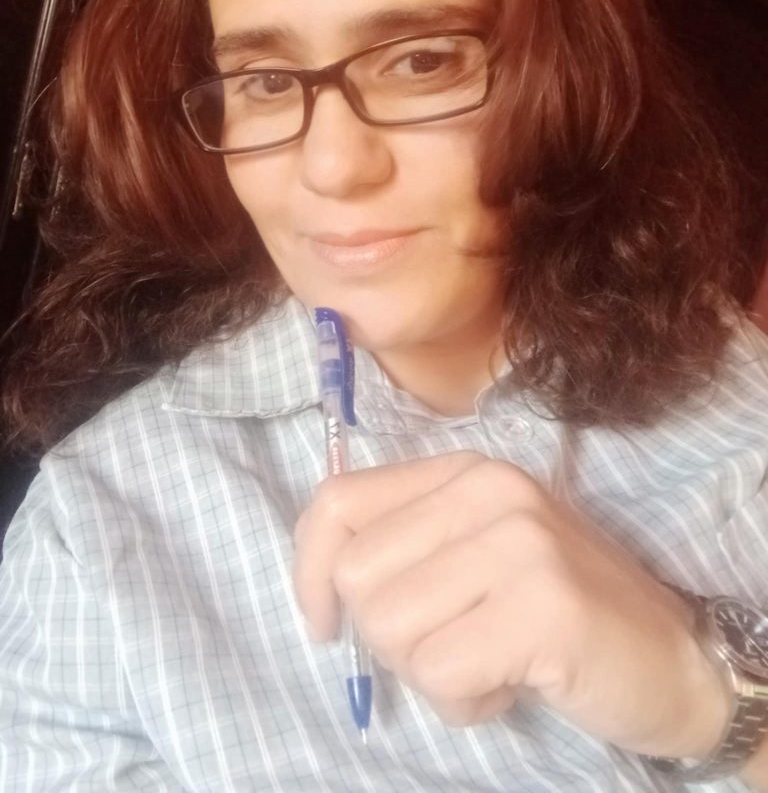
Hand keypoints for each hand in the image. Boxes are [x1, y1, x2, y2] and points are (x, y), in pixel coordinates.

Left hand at [294, 451, 728, 756]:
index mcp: (464, 471)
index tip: (325, 623)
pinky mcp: (542, 605)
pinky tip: (507, 687)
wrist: (671, 655)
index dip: (309, 569)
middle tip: (450, 643)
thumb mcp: (475, 554)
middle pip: (357, 576)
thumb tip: (323, 584)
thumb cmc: (556, 608)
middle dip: (387, 635)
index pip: (337, 502)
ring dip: (428, 672)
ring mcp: (518, 542)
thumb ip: (407, 548)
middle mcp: (488, 490)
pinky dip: (462, 702)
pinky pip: (438, 672)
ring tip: (486, 662)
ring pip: (390, 628)